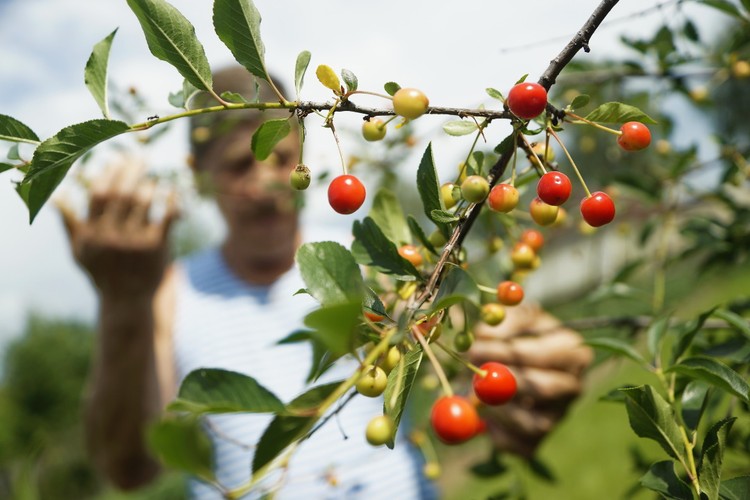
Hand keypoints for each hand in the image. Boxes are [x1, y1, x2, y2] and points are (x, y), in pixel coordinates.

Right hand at [56, 159, 178, 298]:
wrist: (128, 300)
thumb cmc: (102, 272)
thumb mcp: (81, 251)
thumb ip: (70, 223)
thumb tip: (55, 196)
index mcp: (93, 233)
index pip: (99, 194)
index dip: (109, 173)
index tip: (117, 160)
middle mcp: (112, 236)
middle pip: (122, 193)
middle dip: (132, 170)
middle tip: (142, 157)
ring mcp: (135, 241)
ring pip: (143, 201)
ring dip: (150, 184)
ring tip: (155, 177)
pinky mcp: (157, 247)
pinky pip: (166, 216)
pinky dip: (171, 200)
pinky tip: (173, 189)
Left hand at [468, 302, 591, 456]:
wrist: (520, 362)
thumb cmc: (516, 333)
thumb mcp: (513, 318)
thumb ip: (501, 323)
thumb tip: (484, 337)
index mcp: (572, 351)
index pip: (541, 354)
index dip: (506, 353)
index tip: (476, 348)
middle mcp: (573, 386)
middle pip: (543, 389)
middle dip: (503, 383)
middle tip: (474, 375)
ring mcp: (560, 415)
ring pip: (532, 422)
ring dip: (498, 410)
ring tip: (476, 394)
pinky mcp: (541, 439)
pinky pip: (520, 445)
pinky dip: (498, 434)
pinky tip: (485, 417)